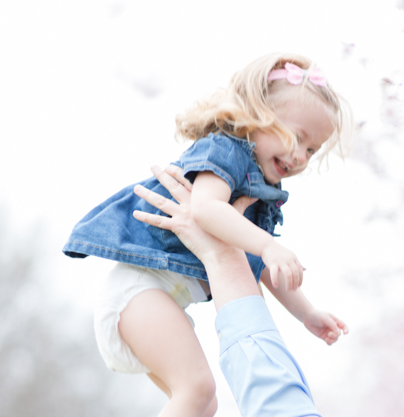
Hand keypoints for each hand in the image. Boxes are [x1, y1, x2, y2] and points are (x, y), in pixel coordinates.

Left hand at [133, 164, 256, 262]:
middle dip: (161, 175)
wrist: (224, 251)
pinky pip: (159, 222)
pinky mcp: (179, 227)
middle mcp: (191, 204)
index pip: (189, 181)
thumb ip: (242, 203)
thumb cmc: (230, 236)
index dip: (179, 172)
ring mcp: (184, 214)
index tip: (170, 165)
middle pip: (172, 186)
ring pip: (161, 201)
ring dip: (147, 194)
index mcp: (203, 199)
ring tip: (136, 188)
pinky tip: (135, 214)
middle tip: (153, 166)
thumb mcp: (235, 215)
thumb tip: (255, 195)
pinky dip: (146, 218)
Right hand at [261, 240, 304, 290]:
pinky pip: (274, 273)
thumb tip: (305, 269)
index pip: (300, 270)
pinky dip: (275, 280)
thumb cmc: (279, 253)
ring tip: (288, 290)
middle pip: (295, 273)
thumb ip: (297, 263)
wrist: (267, 245)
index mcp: (293, 258)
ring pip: (288, 274)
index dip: (300, 279)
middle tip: (294, 290)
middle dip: (296, 283)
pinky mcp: (272, 263)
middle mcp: (288, 259)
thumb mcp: (290, 256)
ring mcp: (280, 261)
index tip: (298, 286)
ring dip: (289, 284)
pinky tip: (276, 286)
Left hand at [303, 309, 348, 344]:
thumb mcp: (325, 318)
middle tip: (329, 334)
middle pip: (338, 334)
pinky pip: (329, 342)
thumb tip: (339, 332)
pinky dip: (329, 343)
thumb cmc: (317, 316)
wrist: (307, 318)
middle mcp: (333, 328)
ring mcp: (328, 333)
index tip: (345, 333)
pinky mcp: (324, 337)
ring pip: (334, 339)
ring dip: (332, 340)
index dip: (346, 330)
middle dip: (335, 335)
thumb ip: (332, 325)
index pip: (344, 326)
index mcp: (335, 321)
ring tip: (327, 338)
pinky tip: (326, 340)